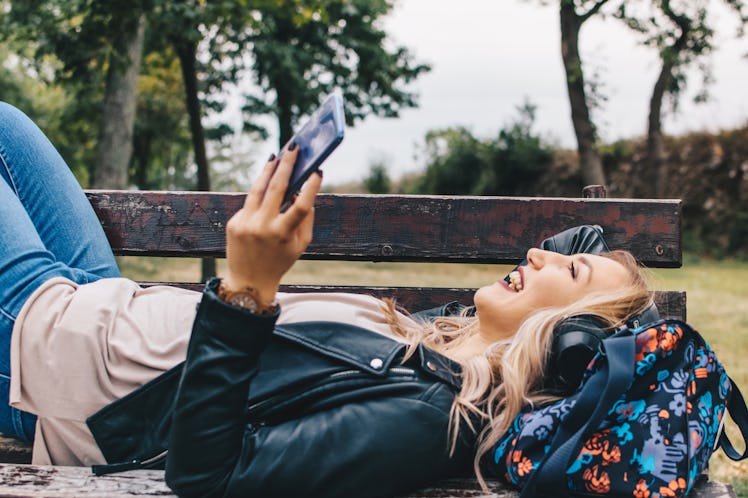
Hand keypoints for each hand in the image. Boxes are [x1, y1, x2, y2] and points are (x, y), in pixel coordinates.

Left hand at [223, 147, 322, 306]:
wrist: (248, 281)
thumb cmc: (280, 261)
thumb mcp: (300, 245)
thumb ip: (304, 219)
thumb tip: (303, 192)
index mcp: (282, 235)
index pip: (300, 206)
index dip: (311, 188)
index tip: (317, 171)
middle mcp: (262, 227)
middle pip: (276, 188)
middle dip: (287, 165)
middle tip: (293, 148)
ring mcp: (245, 224)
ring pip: (257, 189)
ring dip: (268, 170)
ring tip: (276, 157)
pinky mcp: (234, 223)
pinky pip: (250, 205)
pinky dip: (259, 196)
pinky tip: (265, 188)